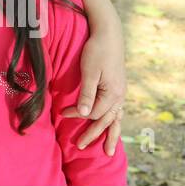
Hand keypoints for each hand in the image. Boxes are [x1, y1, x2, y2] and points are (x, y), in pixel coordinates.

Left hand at [60, 18, 125, 155]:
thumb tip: (85, 114)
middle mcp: (120, 96)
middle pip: (106, 121)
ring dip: (110, 135)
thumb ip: (87, 93)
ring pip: (116, 119)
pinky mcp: (119, 87)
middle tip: (80, 146)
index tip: (63, 113)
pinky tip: (112, 126)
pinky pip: (118, 110)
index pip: (94, 112)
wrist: (109, 34)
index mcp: (113, 93)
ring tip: (107, 151)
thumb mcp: (89, 71)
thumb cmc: (96, 50)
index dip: (78, 115)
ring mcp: (121, 92)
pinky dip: (114, 122)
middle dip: (93, 134)